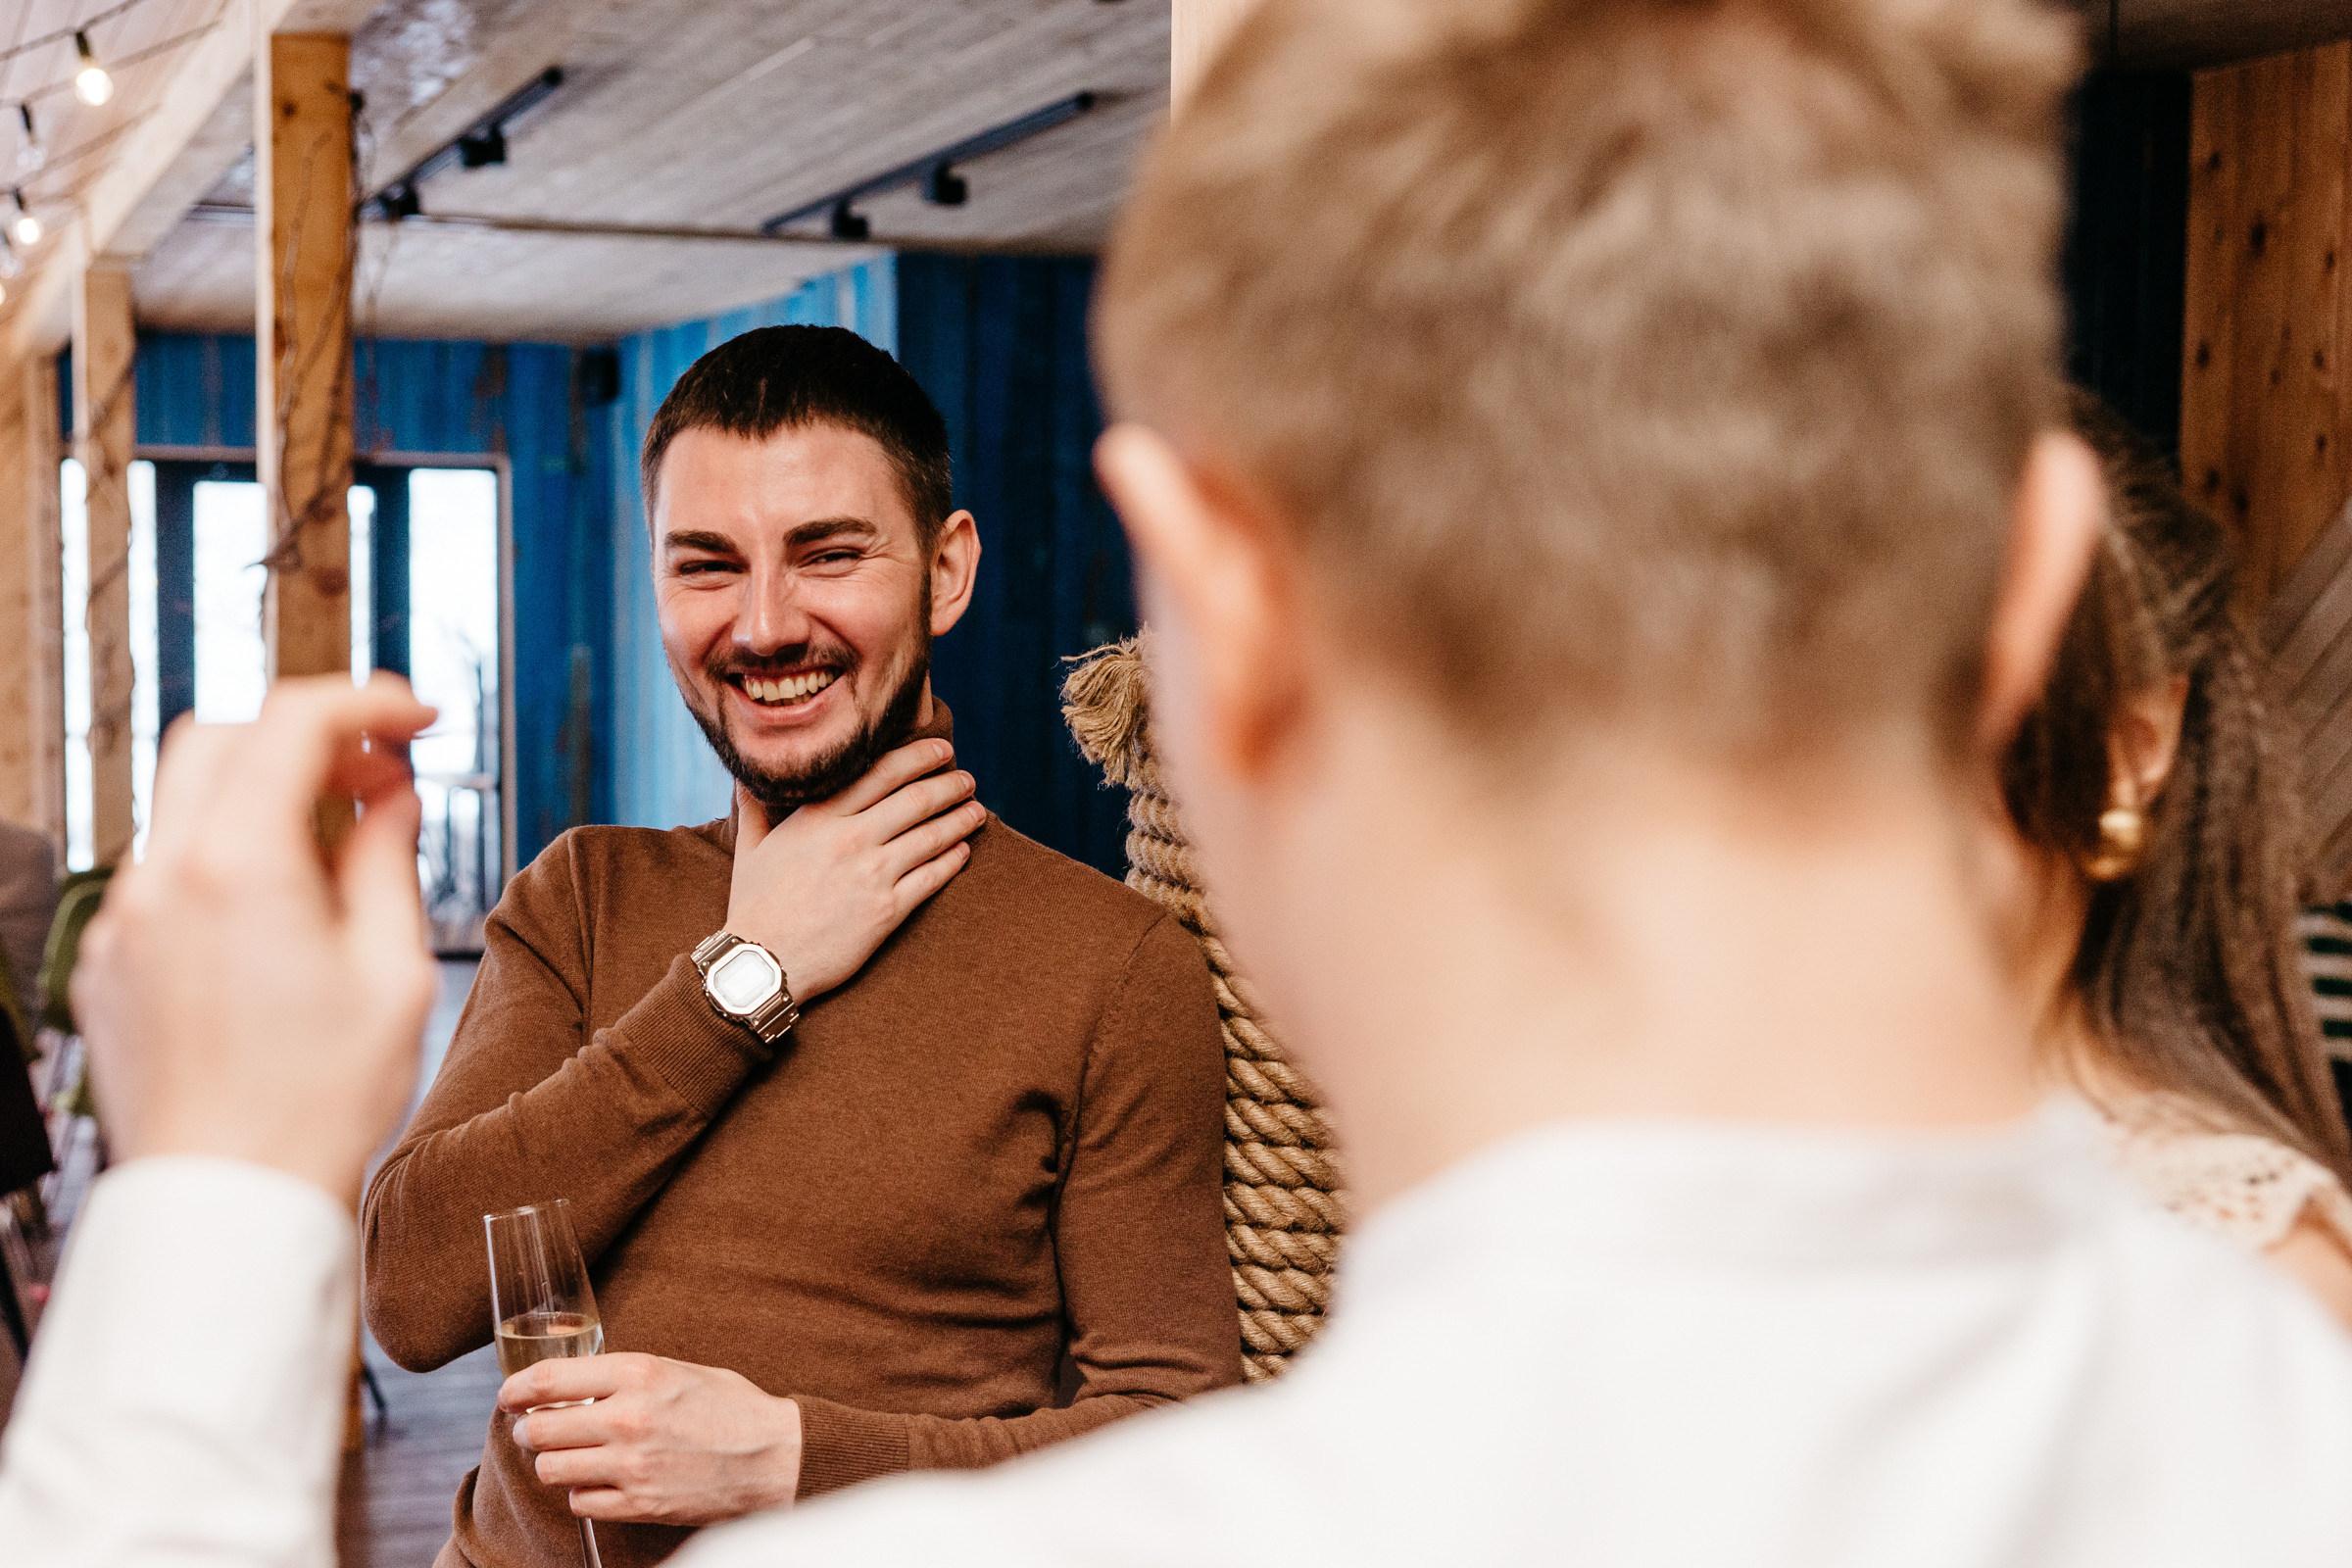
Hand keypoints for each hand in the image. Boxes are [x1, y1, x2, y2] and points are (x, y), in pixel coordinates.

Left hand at [72, 675, 440, 1203]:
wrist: (228, 1203)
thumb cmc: (316, 1104)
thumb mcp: (392, 973)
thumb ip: (389, 861)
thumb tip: (391, 800)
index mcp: (236, 867)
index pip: (292, 721)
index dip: (368, 700)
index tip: (418, 719)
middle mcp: (161, 879)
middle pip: (220, 737)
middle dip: (305, 733)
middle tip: (376, 771)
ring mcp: (122, 922)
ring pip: (183, 805)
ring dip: (262, 797)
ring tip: (335, 851)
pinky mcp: (107, 965)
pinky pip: (162, 874)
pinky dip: (222, 860)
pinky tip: (277, 914)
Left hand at [504, 1353, 802, 1524]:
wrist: (776, 1458)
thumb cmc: (733, 1409)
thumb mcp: (679, 1370)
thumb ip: (627, 1376)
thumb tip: (576, 1381)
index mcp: (639, 1374)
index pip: (549, 1379)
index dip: (516, 1388)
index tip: (509, 1395)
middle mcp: (628, 1418)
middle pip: (540, 1428)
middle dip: (530, 1429)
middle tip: (535, 1429)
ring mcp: (631, 1466)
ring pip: (552, 1468)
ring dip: (552, 1462)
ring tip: (568, 1455)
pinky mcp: (638, 1504)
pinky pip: (580, 1501)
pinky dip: (582, 1492)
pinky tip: (600, 1480)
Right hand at [725, 738, 984, 1001]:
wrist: (763, 964)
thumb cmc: (754, 906)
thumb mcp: (750, 849)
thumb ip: (753, 807)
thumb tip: (745, 774)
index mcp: (819, 818)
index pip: (880, 772)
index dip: (919, 757)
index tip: (941, 750)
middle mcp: (850, 839)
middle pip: (915, 800)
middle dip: (948, 785)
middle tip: (967, 779)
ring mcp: (872, 875)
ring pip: (931, 837)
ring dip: (960, 820)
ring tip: (977, 811)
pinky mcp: (887, 911)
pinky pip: (931, 878)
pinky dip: (953, 861)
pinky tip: (964, 851)